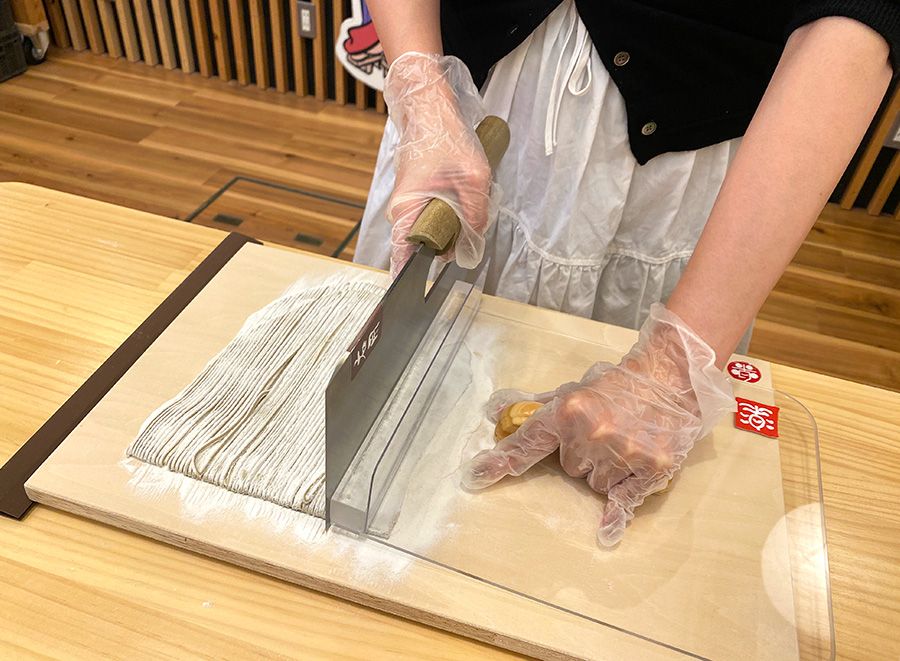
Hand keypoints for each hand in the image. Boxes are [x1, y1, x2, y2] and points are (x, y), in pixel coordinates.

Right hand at [383, 52, 492, 277]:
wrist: (431, 109)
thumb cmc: (447, 139)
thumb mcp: (474, 181)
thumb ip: (475, 218)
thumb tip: (471, 249)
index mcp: (407, 211)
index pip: (402, 258)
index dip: (409, 281)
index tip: (412, 303)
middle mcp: (401, 212)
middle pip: (421, 249)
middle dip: (445, 251)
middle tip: (467, 242)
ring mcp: (407, 205)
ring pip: (428, 234)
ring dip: (450, 232)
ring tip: (468, 217)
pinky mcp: (415, 198)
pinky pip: (429, 220)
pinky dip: (447, 220)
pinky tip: (462, 207)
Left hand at [462, 304, 734, 546]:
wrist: (671, 377)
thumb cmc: (617, 384)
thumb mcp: (574, 389)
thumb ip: (535, 405)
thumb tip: (494, 410)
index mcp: (568, 412)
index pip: (527, 444)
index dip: (499, 462)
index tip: (473, 478)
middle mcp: (592, 434)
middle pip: (568, 468)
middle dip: (578, 456)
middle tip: (600, 434)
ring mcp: (622, 453)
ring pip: (593, 484)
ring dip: (602, 472)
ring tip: (622, 443)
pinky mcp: (650, 469)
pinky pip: (621, 501)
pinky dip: (614, 516)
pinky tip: (606, 533)